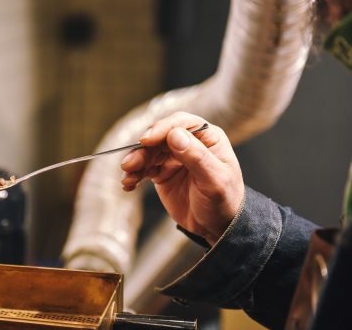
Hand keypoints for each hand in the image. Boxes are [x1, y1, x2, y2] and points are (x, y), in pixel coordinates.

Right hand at [121, 112, 244, 244]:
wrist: (216, 227)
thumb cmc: (224, 202)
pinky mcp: (161, 172)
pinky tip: (128, 185)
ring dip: (135, 163)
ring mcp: (173, 157)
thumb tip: (175, 134)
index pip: (181, 124)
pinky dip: (134, 175)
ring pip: (148, 152)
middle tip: (129, 164)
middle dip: (142, 150)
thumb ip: (196, 157)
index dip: (162, 128)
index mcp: (207, 138)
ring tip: (127, 178)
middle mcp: (188, 143)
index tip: (146, 140)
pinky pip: (144, 168)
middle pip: (159, 138)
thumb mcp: (215, 180)